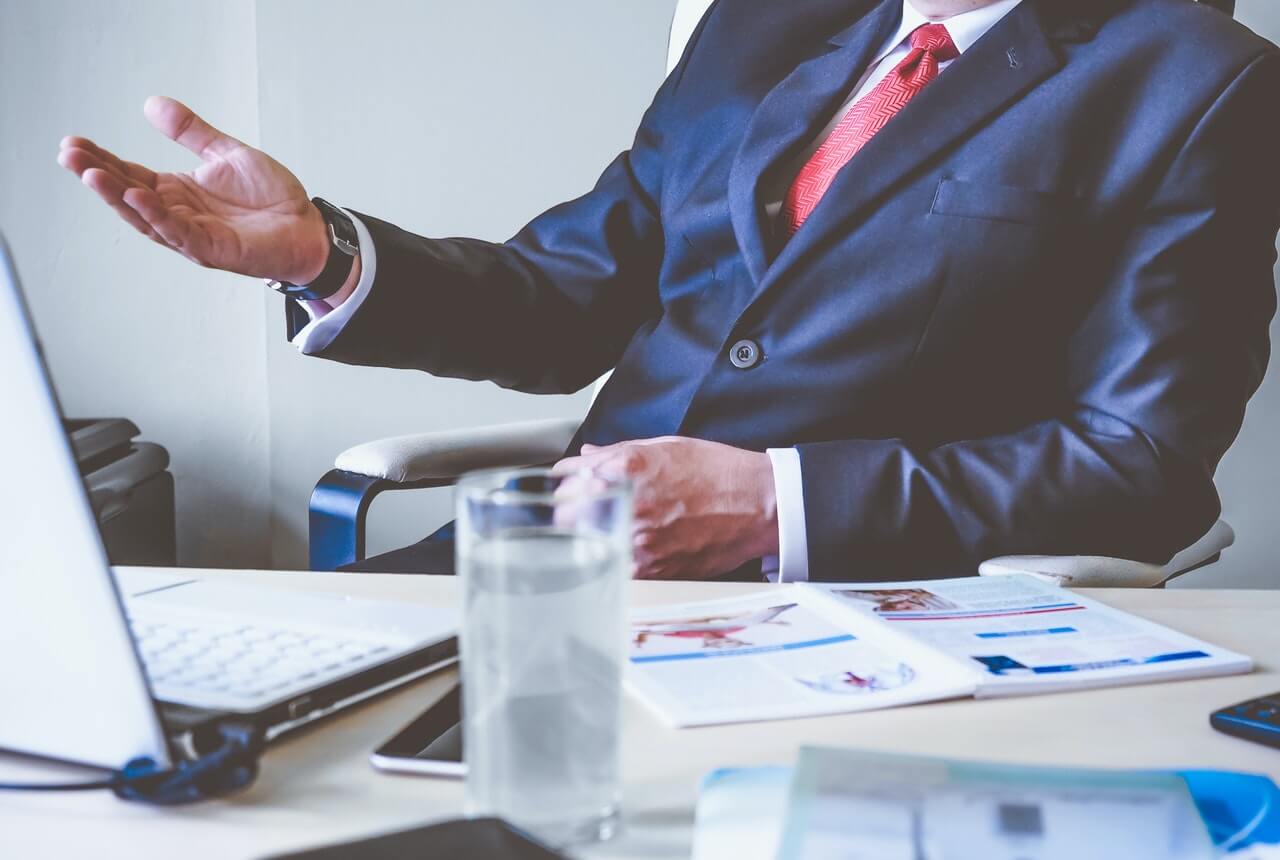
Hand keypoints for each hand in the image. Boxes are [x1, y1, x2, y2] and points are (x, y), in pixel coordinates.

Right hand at [57, 96, 329, 283]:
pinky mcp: (213, 249)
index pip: (130, 174)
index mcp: (178, 192)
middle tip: (69, 155)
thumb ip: (191, 132)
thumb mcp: (227, 154)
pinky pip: (179, 233)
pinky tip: (139, 197)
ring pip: (146, 217)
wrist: (308, 227)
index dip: (102, 160)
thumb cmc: (272, 199)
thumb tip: (153, 104)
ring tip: (91, 174)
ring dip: (118, 197)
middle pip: (129, 195)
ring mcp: (193, 235)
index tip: (73, 143)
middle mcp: (179, 215)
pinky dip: (158, 216)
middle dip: (98, 176)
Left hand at [554, 437, 779, 579]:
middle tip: (578, 511)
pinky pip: (615, 567)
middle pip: (566, 516)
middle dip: (568, 512)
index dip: (565, 482)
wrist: (759, 505)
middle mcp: (629, 505)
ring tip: (607, 530)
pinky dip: (615, 559)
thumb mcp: (667, 447)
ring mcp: (639, 541)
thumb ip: (619, 452)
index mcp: (628, 469)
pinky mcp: (653, 570)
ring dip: (589, 539)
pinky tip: (628, 549)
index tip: (566, 485)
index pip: (568, 478)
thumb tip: (588, 456)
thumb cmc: (719, 473)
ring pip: (586, 546)